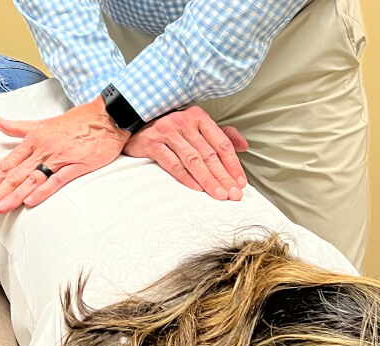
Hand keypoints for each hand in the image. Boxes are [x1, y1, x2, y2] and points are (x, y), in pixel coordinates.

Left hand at [0, 97, 130, 217]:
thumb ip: (18, 126)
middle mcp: (42, 149)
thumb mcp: (42, 122)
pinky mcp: (77, 165)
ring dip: (14, 195)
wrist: (107, 116)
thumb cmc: (76, 122)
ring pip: (32, 179)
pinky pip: (57, 179)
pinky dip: (43, 190)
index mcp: (32, 141)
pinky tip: (31, 201)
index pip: (6, 165)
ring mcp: (60, 158)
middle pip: (14, 175)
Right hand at [121, 106, 248, 200]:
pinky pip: (172, 163)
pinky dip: (185, 177)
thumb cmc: (169, 128)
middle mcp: (184, 122)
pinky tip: (196, 188)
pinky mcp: (153, 143)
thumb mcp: (196, 126)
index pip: (221, 143)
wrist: (134, 124)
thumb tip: (244, 146)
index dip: (233, 164)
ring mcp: (168, 132)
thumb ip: (221, 135)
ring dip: (208, 179)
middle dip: (223, 176)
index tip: (240, 182)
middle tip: (233, 194)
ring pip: (193, 160)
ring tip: (218, 194)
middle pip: (209, 154)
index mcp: (198, 117)